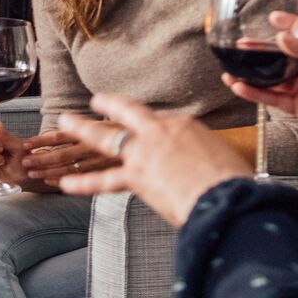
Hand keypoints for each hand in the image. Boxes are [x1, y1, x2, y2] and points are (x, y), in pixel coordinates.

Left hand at [18, 129, 123, 186]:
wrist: (154, 142)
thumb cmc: (127, 131)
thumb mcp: (108, 123)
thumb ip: (87, 126)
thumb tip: (62, 126)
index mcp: (92, 130)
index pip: (61, 136)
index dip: (42, 140)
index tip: (25, 144)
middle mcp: (95, 146)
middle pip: (61, 154)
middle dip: (40, 158)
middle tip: (23, 162)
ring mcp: (99, 161)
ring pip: (69, 168)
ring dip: (48, 171)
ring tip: (31, 173)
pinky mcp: (106, 172)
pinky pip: (81, 178)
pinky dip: (64, 180)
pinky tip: (49, 182)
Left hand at [55, 93, 249, 226]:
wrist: (227, 195)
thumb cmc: (233, 182)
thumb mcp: (223, 158)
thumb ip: (205, 159)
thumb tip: (207, 170)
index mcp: (184, 125)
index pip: (160, 123)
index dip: (151, 127)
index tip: (148, 126)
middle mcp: (160, 132)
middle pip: (128, 114)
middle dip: (109, 106)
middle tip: (95, 101)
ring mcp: (144, 153)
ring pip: (106, 138)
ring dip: (82, 129)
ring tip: (65, 123)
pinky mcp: (136, 176)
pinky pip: (103, 179)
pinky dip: (83, 183)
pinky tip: (65, 184)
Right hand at [222, 12, 297, 143]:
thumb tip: (282, 38)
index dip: (289, 24)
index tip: (272, 18)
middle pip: (279, 56)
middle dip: (259, 51)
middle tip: (240, 45)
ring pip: (271, 79)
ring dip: (251, 74)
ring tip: (231, 69)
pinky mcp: (296, 106)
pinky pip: (271, 98)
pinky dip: (254, 93)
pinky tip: (240, 86)